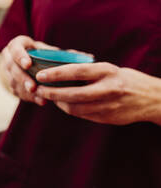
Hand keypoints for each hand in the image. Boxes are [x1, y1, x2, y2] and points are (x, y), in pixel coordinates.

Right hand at [0, 35, 58, 105]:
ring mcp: (7, 71)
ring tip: (40, 97)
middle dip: (23, 78)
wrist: (24, 63)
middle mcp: (8, 57)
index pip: (15, 48)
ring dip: (26, 91)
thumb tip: (73, 55)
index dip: (20, 56)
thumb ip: (54, 52)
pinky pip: (17, 91)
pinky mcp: (10, 84)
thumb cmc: (38, 53)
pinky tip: (41, 101)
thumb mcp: (44, 48)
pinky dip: (29, 97)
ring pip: (13, 82)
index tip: (28, 65)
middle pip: (12, 68)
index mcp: (16, 45)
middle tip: (33, 87)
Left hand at [35, 62, 160, 125]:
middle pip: (72, 94)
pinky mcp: (107, 118)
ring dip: (58, 103)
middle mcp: (108, 89)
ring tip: (48, 96)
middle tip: (38, 90)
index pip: (77, 72)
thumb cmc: (125, 80)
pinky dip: (69, 109)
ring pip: (75, 107)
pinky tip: (63, 104)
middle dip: (51, 93)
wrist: (153, 99)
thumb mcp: (110, 69)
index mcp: (108, 72)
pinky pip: (82, 115)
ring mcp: (108, 106)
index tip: (40, 75)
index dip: (56, 74)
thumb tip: (60, 68)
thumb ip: (89, 71)